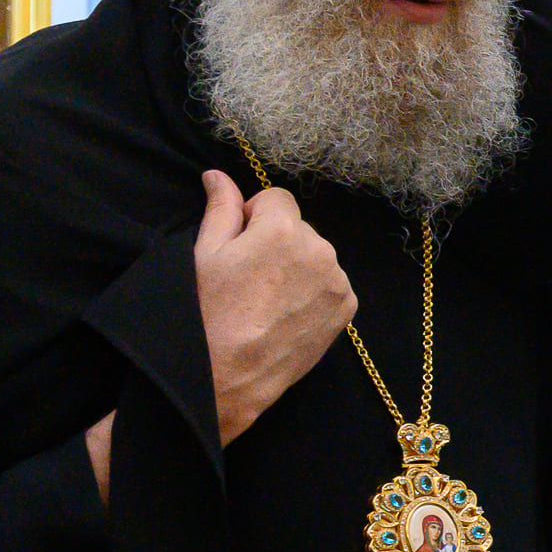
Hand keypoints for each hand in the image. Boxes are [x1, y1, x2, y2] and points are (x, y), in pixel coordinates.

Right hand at [192, 168, 354, 443]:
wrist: (228, 376)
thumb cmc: (208, 312)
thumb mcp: (204, 253)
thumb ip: (220, 208)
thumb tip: (217, 175)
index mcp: (283, 229)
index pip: (276, 198)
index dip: (254, 216)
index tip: (240, 244)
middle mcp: (320, 250)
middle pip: (298, 227)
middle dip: (277, 241)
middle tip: (250, 278)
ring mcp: (337, 282)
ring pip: (315, 255)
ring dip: (297, 266)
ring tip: (267, 299)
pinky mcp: (346, 309)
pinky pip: (329, 283)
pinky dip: (312, 290)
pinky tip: (286, 312)